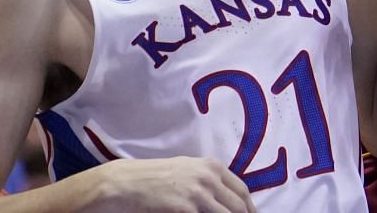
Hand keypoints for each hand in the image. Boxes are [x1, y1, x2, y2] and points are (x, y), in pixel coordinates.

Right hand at [84, 156, 251, 212]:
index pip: (242, 191)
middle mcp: (209, 177)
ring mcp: (198, 193)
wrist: (127, 183)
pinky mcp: (186, 208)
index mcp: (212, 166)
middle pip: (238, 207)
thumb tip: (227, 198)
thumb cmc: (155, 178)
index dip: (249, 208)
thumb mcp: (187, 170)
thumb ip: (209, 180)